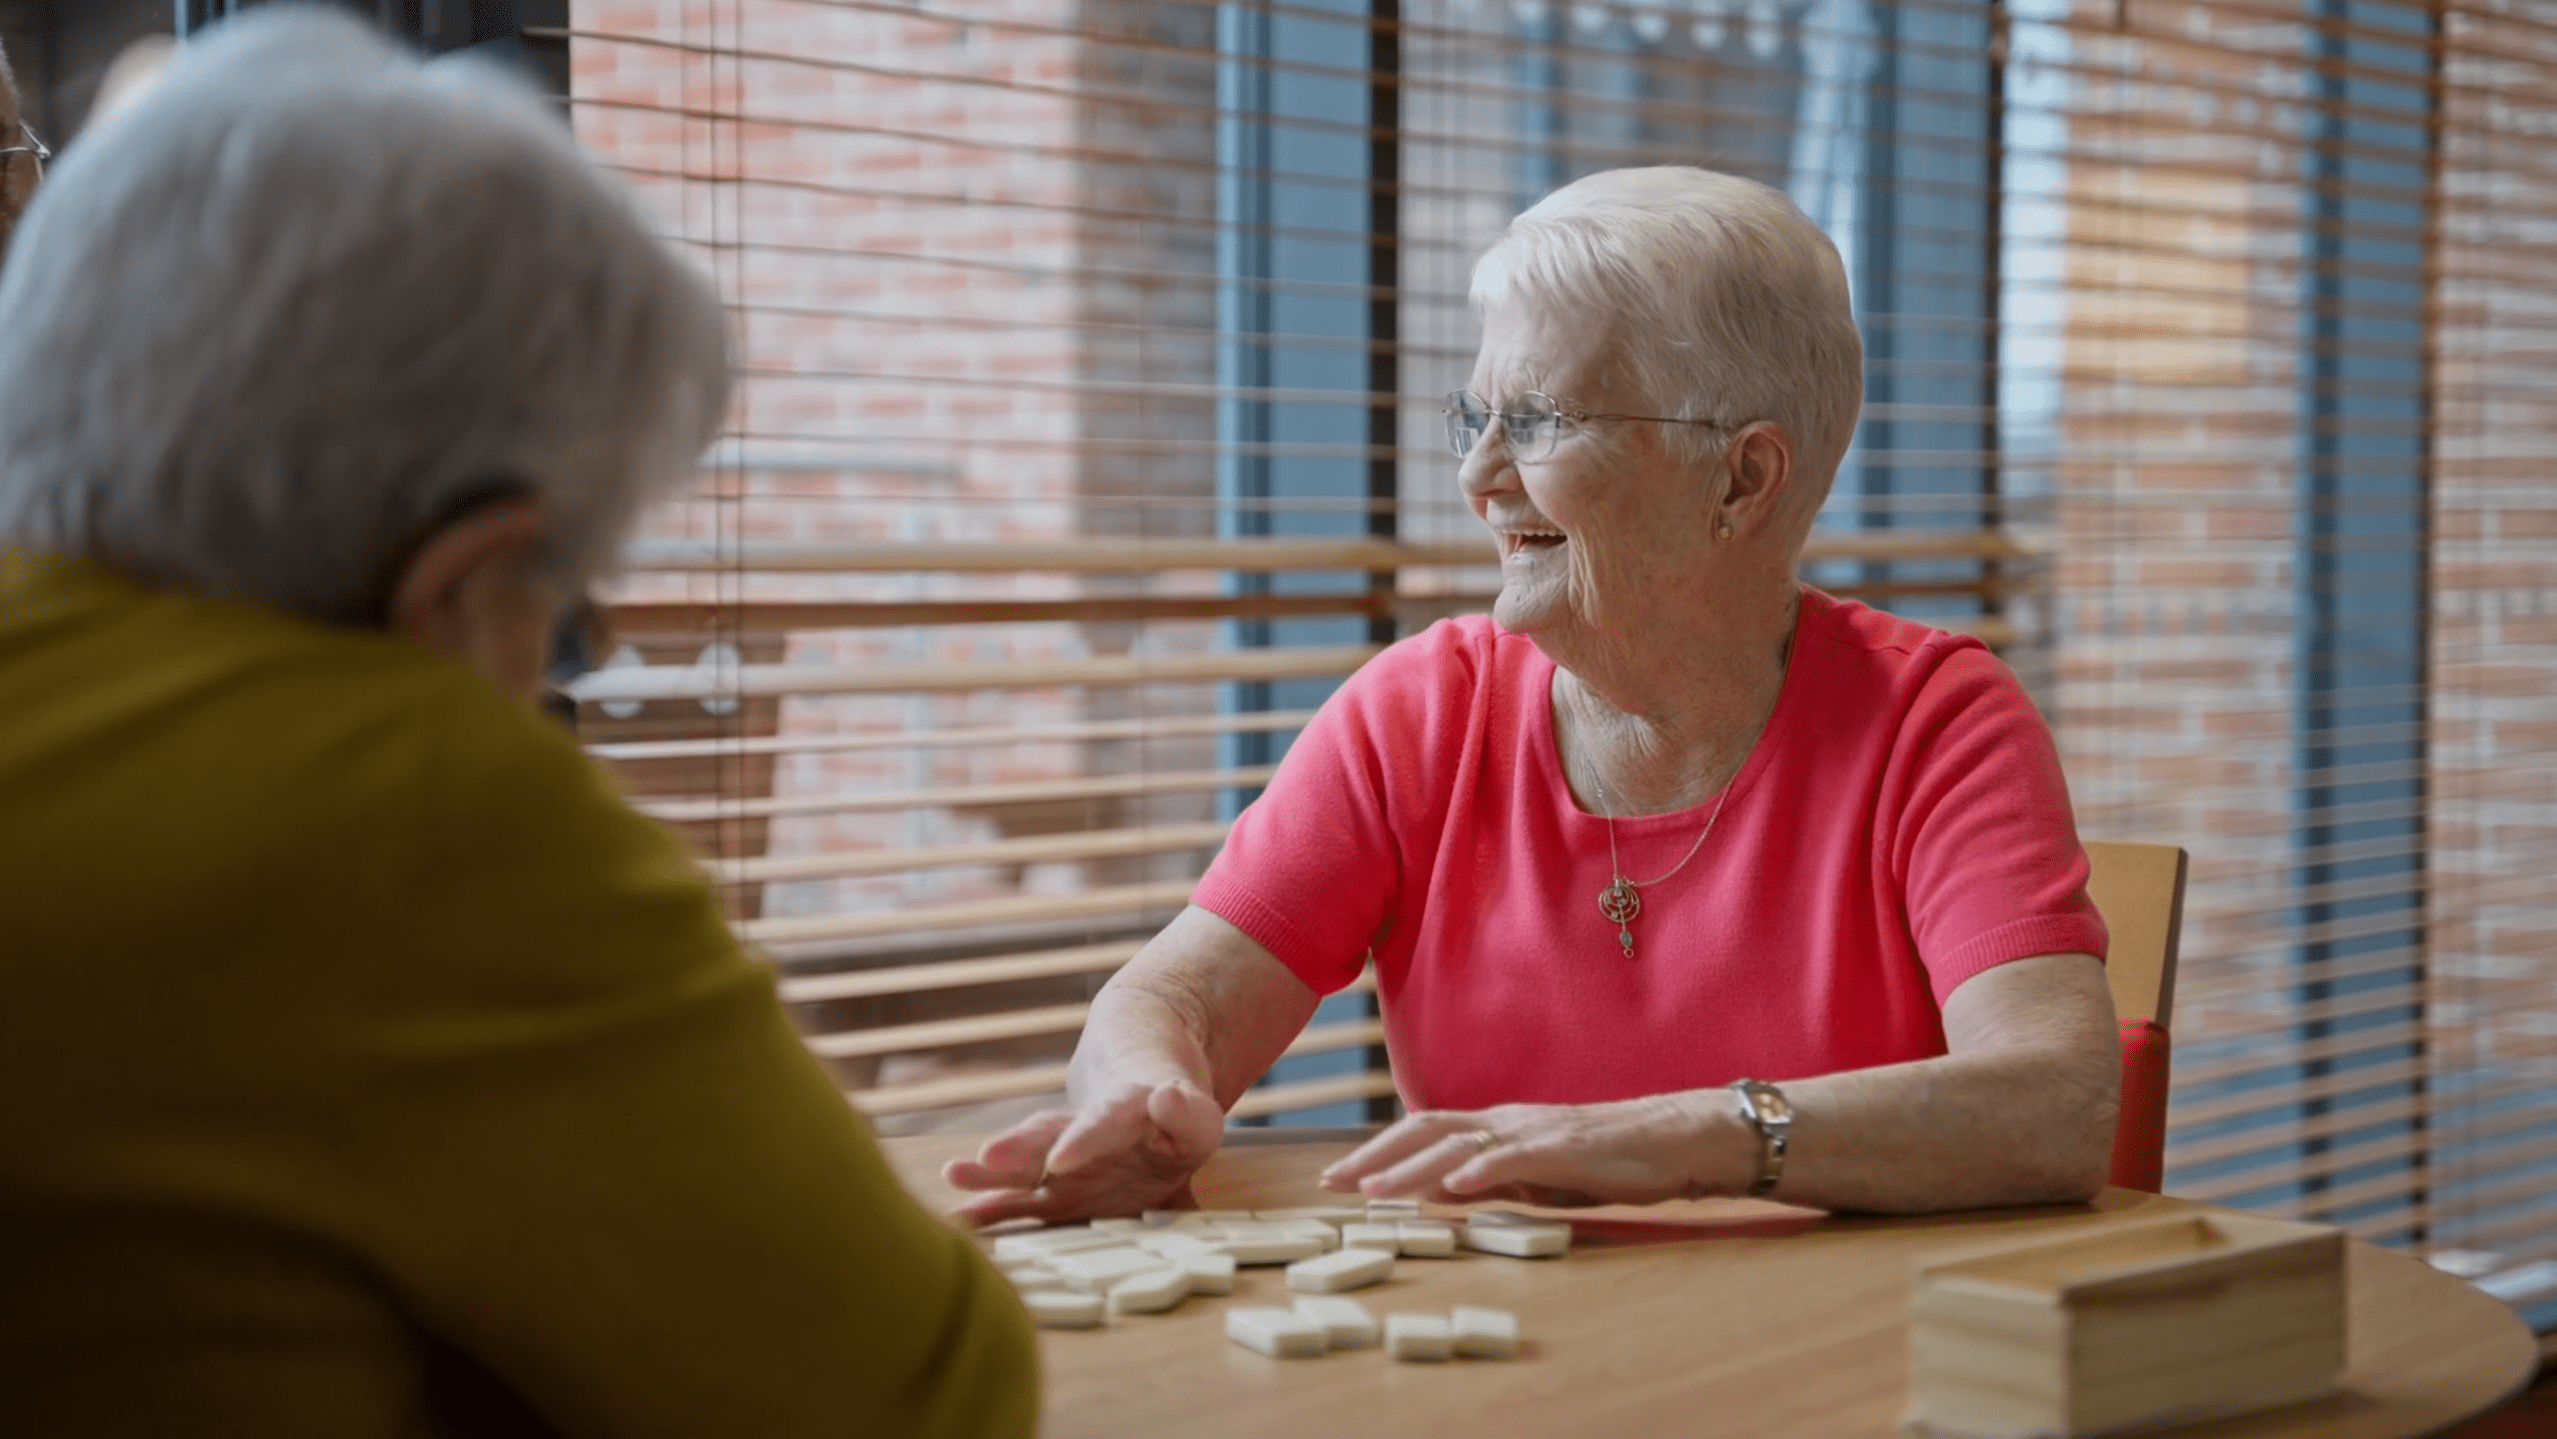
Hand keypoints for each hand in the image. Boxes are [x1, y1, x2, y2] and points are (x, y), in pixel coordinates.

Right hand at [942, 1077, 1224, 1226]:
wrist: (1146, 1105)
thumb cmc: (1173, 1123)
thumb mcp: (1193, 1119)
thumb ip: (1187, 1114)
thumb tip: (1168, 1097)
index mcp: (1122, 1113)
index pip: (1104, 1121)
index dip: (1083, 1141)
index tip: (1059, 1160)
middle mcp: (1082, 1134)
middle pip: (1048, 1136)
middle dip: (1019, 1150)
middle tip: (988, 1157)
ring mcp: (1061, 1165)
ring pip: (1022, 1164)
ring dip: (990, 1173)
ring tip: (954, 1174)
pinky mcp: (1052, 1194)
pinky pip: (1014, 1201)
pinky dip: (986, 1210)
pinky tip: (956, 1221)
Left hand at [1318, 1094, 1744, 1207]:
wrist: (1678, 1139)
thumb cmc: (1614, 1160)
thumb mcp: (1540, 1178)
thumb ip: (1494, 1181)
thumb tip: (1443, 1195)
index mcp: (1500, 1127)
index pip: (1425, 1133)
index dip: (1379, 1153)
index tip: (1339, 1180)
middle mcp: (1508, 1121)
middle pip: (1426, 1130)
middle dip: (1375, 1157)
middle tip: (1331, 1185)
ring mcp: (1535, 1132)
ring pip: (1460, 1144)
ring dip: (1412, 1169)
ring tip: (1374, 1192)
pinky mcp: (1566, 1149)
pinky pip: (1515, 1159)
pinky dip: (1480, 1170)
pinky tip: (1453, 1188)